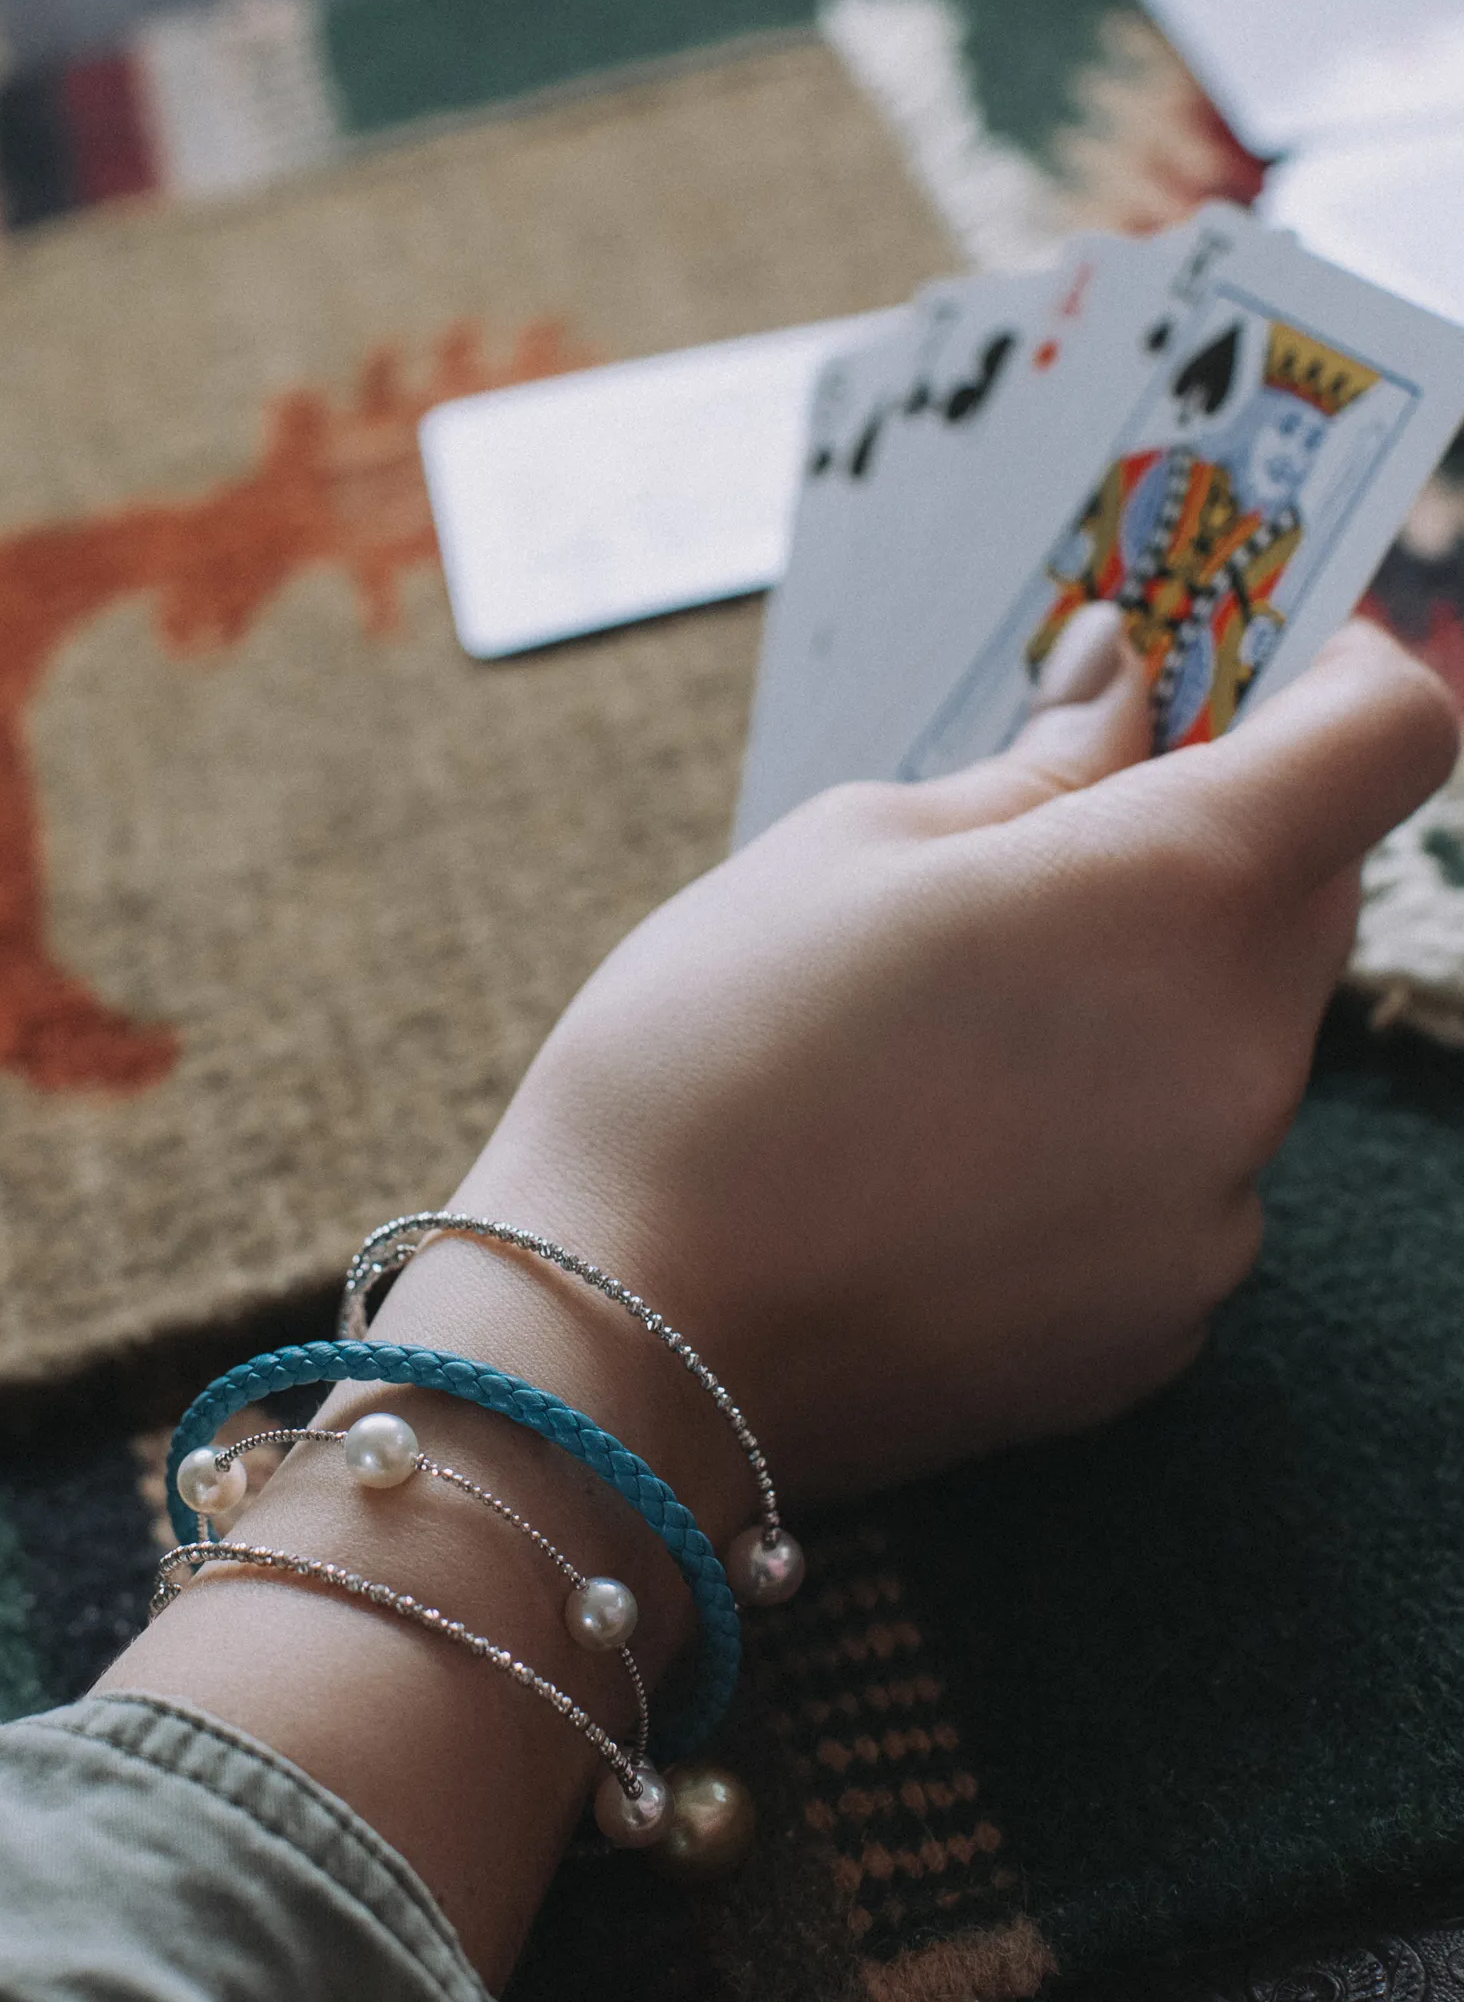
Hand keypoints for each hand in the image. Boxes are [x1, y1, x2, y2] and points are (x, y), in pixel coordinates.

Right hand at [417, 612, 1456, 1510]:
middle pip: (1304, 899)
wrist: (628, 1336)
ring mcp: (1212, 1212)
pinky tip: (948, 1166)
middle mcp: (1240, 1057)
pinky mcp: (1160, 1326)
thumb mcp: (846, 850)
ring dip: (1141, 1008)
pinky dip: (1105, 1145)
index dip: (1332, 679)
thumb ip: (1035, 768)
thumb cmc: (705, 1058)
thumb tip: (1124, 687)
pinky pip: (1179, 1184)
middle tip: (1038, 859)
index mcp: (1169, 893)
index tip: (1248, 674)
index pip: (1384, 735)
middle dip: (1206, 849)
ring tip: (947, 1046)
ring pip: (1233, 1049)